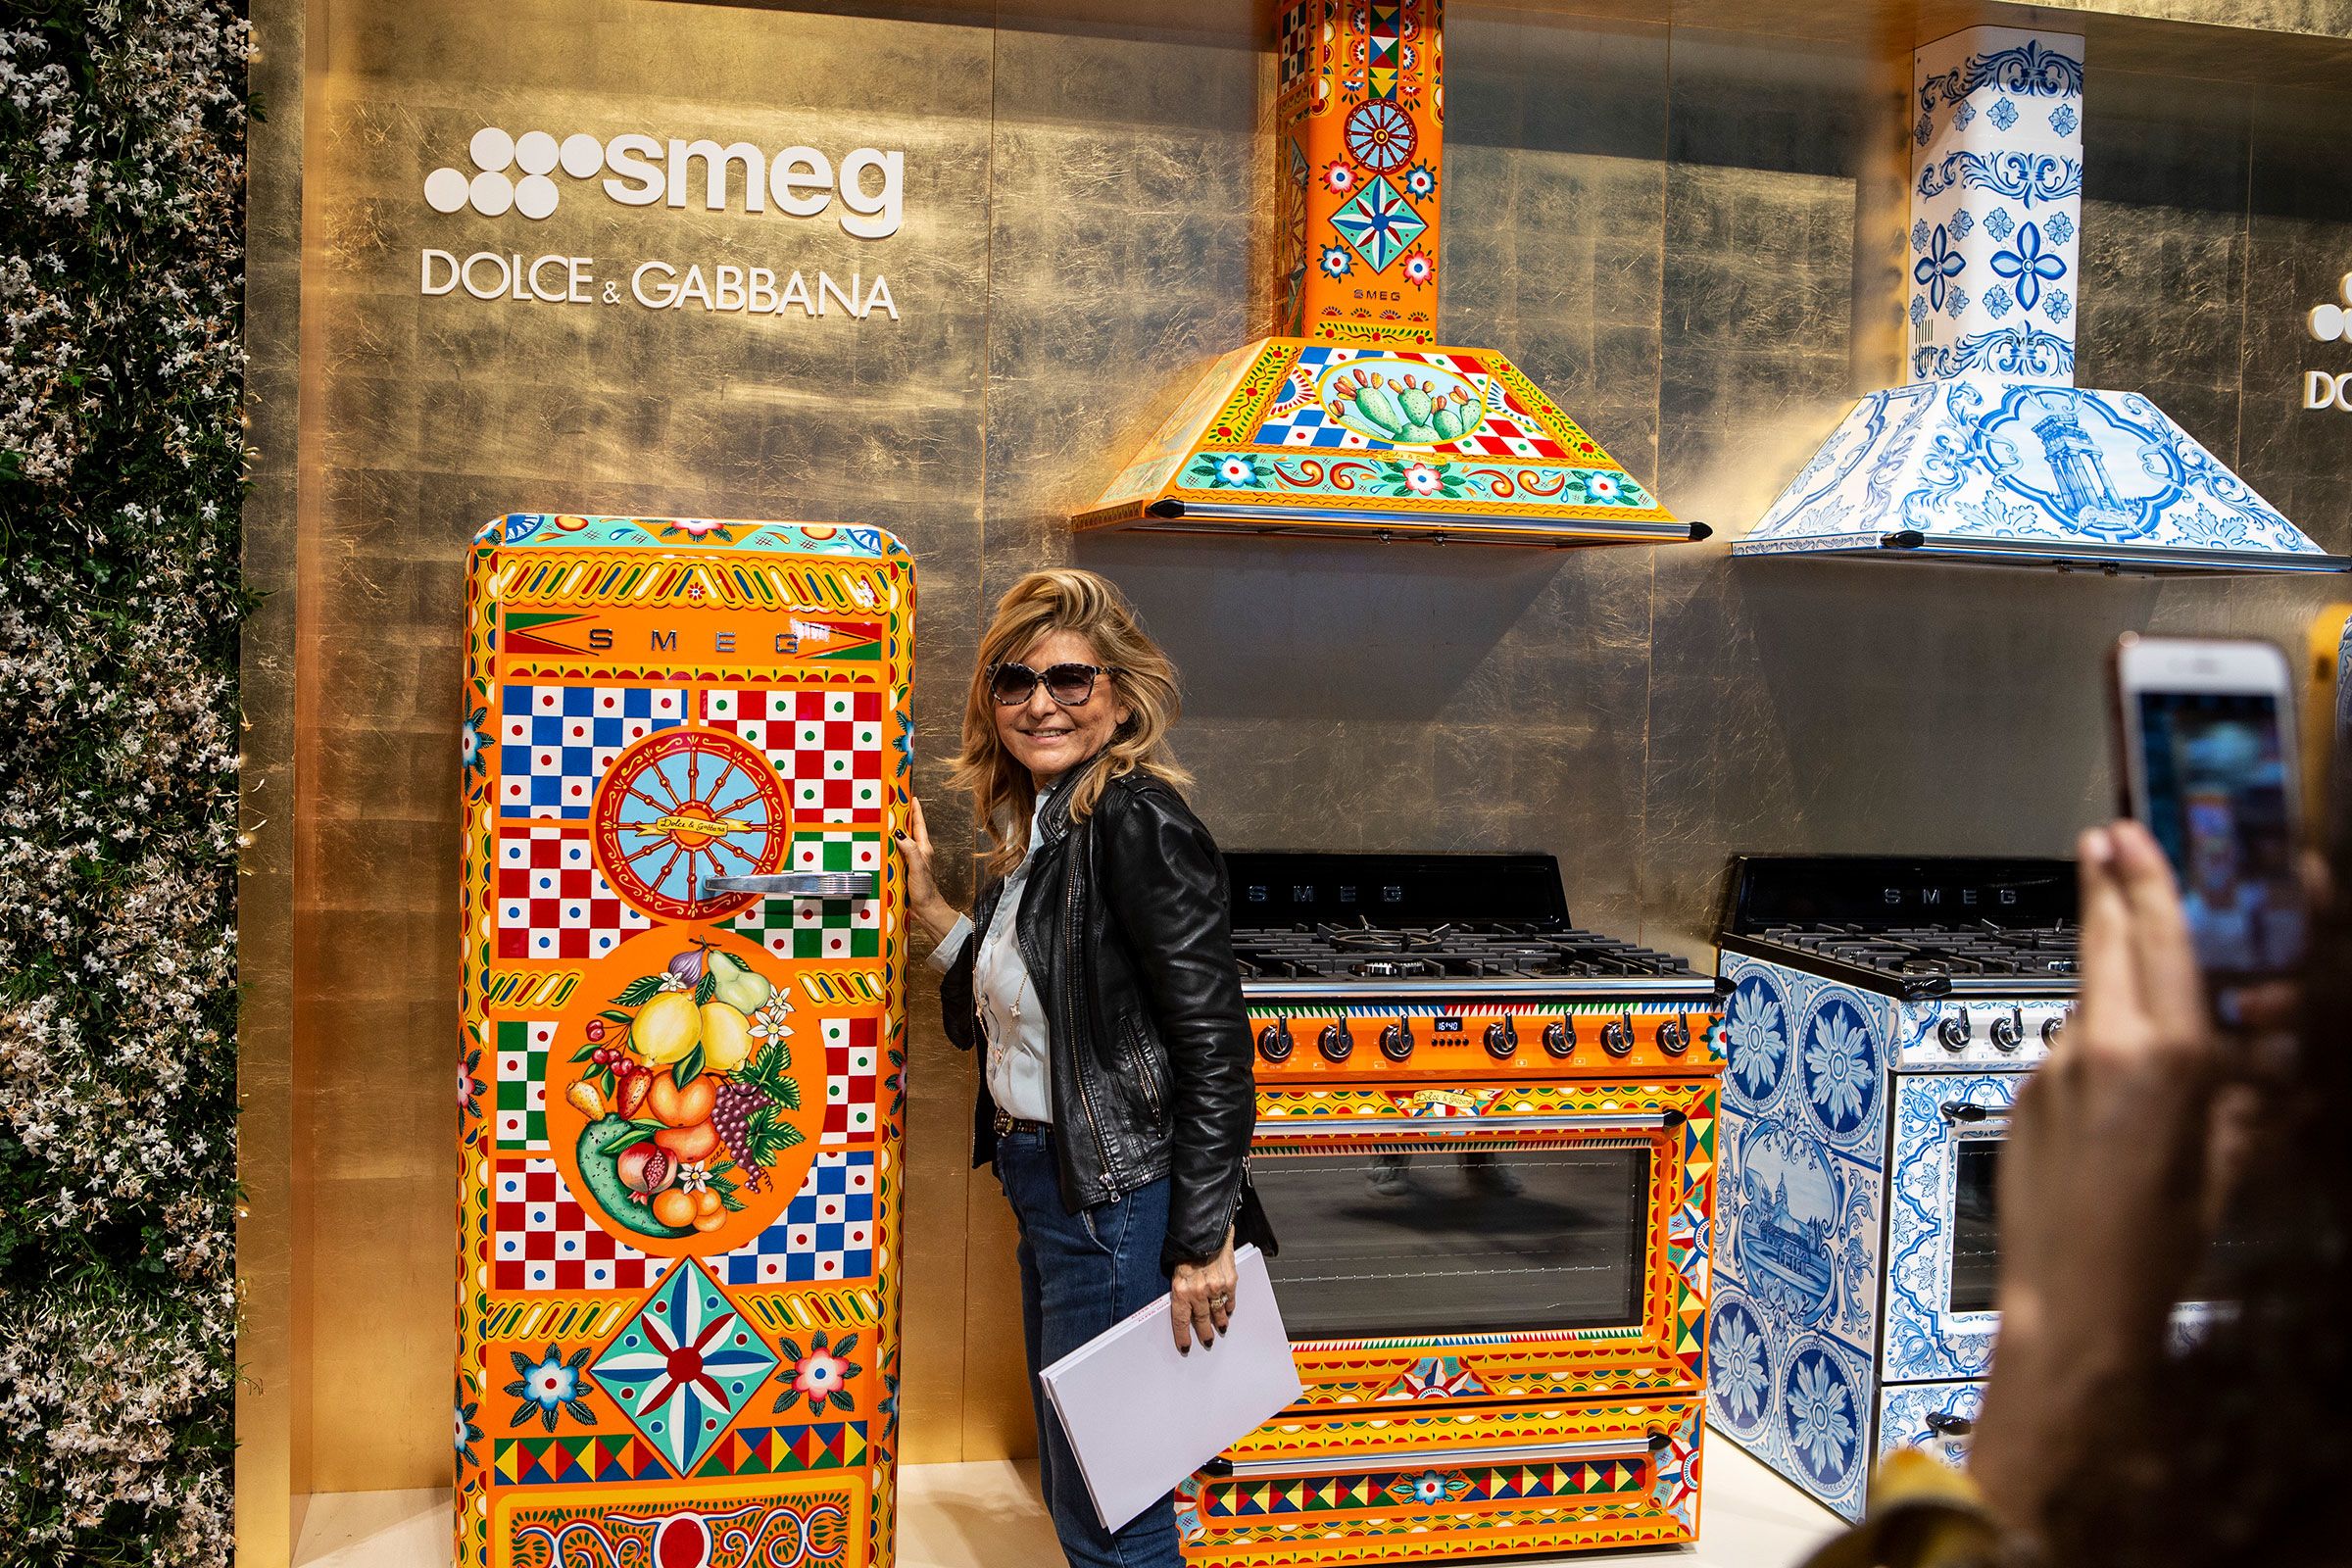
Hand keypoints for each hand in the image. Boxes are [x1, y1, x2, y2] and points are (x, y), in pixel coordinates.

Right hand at [893, 796, 958, 942]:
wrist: (926, 910)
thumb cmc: (926, 890)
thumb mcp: (918, 867)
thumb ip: (910, 850)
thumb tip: (900, 834)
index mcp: (923, 849)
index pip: (918, 824)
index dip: (915, 809)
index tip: (910, 796)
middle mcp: (917, 853)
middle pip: (908, 830)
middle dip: (901, 818)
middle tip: (890, 806)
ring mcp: (910, 862)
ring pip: (899, 843)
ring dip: (891, 834)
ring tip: (881, 824)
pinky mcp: (903, 871)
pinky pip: (893, 856)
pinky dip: (886, 850)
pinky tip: (878, 849)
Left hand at [1169, 1229, 1236, 1353]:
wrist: (1206, 1230)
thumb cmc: (1188, 1247)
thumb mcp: (1176, 1269)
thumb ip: (1181, 1289)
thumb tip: (1183, 1307)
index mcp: (1180, 1289)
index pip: (1180, 1321)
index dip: (1183, 1336)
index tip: (1185, 1346)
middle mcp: (1197, 1291)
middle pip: (1200, 1320)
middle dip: (1203, 1332)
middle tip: (1206, 1340)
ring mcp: (1215, 1288)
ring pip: (1217, 1313)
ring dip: (1219, 1322)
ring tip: (1220, 1328)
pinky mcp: (1229, 1281)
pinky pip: (1230, 1300)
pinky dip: (1229, 1306)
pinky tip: (1228, 1310)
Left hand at [1971, 822, 2220, 1538]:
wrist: (2070, 1298)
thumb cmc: (2156, 1245)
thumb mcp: (2226, 1165)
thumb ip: (2239, 1101)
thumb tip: (2255, 1063)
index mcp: (2166, 1056)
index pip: (2158, 943)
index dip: (2145, 882)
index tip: (2128, 835)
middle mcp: (2101, 1046)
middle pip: (2103, 941)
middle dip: (2103, 887)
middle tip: (2100, 842)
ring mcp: (2055, 1067)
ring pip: (2087, 999)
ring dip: (2105, 979)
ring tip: (2121, 956)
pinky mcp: (2027, 1094)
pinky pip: (2068, 1053)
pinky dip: (2090, 1049)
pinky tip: (2109, 1083)